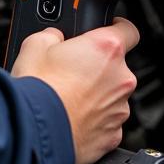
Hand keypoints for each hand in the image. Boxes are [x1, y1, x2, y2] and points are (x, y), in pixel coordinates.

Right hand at [12, 19, 139, 163]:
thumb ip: (53, 34)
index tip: (108, 30)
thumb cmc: (39, 89)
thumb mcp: (35, 44)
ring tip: (68, 97)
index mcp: (106, 48)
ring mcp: (119, 109)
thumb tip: (55, 37)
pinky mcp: (114, 136)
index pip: (129, 30)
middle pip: (117, 65)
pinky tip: (72, 117)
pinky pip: (107, 121)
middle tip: (71, 70)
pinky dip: (94, 119)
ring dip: (97, 93)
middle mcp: (120, 78)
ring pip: (112, 94)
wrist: (37, 133)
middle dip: (98, 66)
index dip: (118, 27)